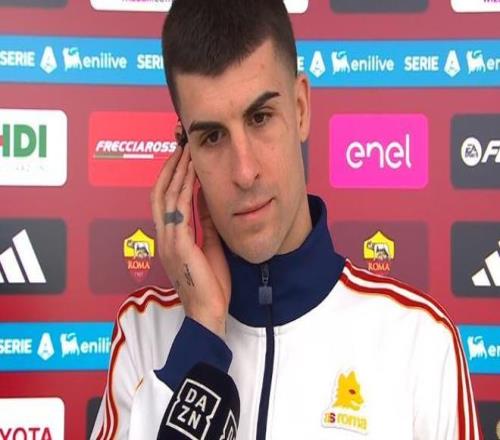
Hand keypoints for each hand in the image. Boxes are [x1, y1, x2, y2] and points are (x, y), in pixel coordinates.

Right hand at [151, 136, 230, 338]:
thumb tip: (206, 201)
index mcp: (170, 239)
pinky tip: (192, 173)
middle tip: (180, 146)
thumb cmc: (209, 285)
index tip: (182, 158)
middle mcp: (164, 237)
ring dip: (176, 171)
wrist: (208, 312)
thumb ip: (204, 224)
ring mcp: (168, 240)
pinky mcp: (178, 245)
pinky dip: (184, 188)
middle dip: (169, 167)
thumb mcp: (208, 247)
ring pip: (167, 196)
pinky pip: (179, 210)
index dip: (171, 177)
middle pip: (160, 192)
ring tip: (185, 151)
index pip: (165, 200)